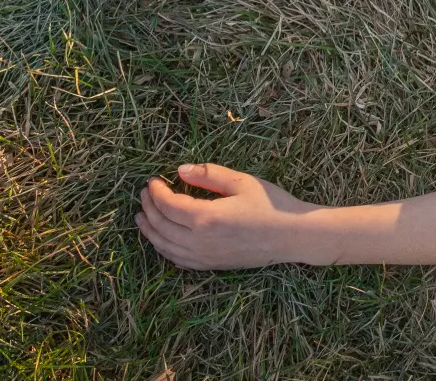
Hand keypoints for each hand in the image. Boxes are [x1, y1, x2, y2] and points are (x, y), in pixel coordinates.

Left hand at [136, 162, 321, 269]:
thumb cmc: (272, 204)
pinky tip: (161, 240)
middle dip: (149, 208)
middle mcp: (199, 241)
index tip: (153, 180)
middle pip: (161, 226)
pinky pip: (177, 260)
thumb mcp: (242, 182)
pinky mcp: (211, 265)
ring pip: (165, 246)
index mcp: (206, 217)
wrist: (294, 236)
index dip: (156, 191)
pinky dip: (164, 249)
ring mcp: (204, 257)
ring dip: (150, 231)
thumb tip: (180, 170)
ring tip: (141, 218)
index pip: (168, 204)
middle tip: (145, 194)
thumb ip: (209, 175)